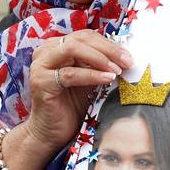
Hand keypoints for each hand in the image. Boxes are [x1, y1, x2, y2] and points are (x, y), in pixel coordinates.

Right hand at [2, 31, 131, 169]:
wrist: (52, 132)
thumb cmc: (73, 106)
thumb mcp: (91, 81)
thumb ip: (102, 66)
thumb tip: (128, 58)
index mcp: (58, 47)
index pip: (87, 36)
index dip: (110, 44)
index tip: (129, 57)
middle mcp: (46, 52)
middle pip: (81, 39)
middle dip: (108, 50)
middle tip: (127, 62)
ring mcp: (41, 65)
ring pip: (73, 49)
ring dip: (100, 58)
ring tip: (117, 71)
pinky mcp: (40, 82)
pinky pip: (70, 74)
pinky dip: (91, 75)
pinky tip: (107, 79)